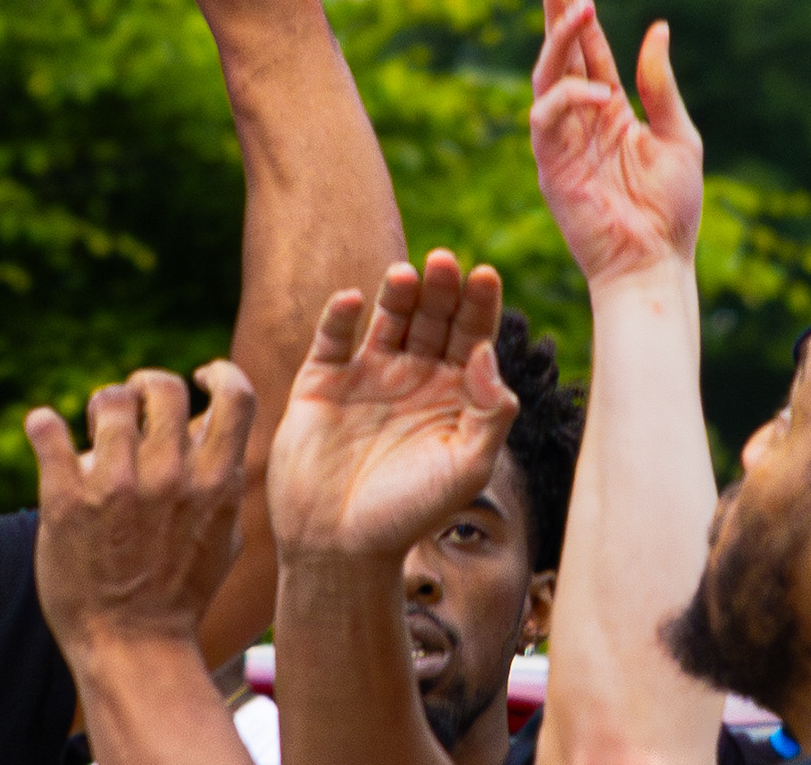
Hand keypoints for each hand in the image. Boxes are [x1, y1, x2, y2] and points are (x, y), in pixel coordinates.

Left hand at [26, 358, 259, 654]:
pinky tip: (44, 430)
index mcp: (215, 483)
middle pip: (164, 386)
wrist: (132, 647)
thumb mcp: (224, 537)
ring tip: (96, 426)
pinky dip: (42, 424)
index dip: (219, 373)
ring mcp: (118, 488)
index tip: (200, 378)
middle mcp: (170, 478)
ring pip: (109, 400)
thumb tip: (220, 434)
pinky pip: (47, 431)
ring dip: (102, 405)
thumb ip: (226, 483)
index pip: (236, 395)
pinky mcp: (67, 502)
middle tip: (134, 403)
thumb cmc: (180, 594)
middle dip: (147, 385)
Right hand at [269, 251, 517, 563]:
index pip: (473, 334)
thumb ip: (488, 413)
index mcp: (454, 392)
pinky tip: (351, 301)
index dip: (480, 304)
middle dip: (441, 288)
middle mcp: (414, 374)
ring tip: (406, 275)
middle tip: (446, 262)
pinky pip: (332, 337)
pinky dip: (339, 315)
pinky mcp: (322, 379)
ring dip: (397, 293)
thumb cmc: (410, 513)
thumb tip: (485, 352)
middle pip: (432, 316)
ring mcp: (367, 373)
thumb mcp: (465, 467)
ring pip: (387, 317)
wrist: (339, 548)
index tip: (486, 276)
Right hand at [531, 0, 702, 287]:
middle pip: (559, 50)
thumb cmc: (671, 212)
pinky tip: (601, 94)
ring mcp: (562, 141)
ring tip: (582, 5)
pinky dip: (569, 98)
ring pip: (547, 75)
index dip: (575, 9)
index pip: (586, 49)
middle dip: (554, 6)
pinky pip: (546, 118)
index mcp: (609, 111)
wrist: (657, 263)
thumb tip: (657, 27)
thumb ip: (660, 85)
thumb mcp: (679, 136)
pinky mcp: (551, 166)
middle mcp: (581, 120)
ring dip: (560, 38)